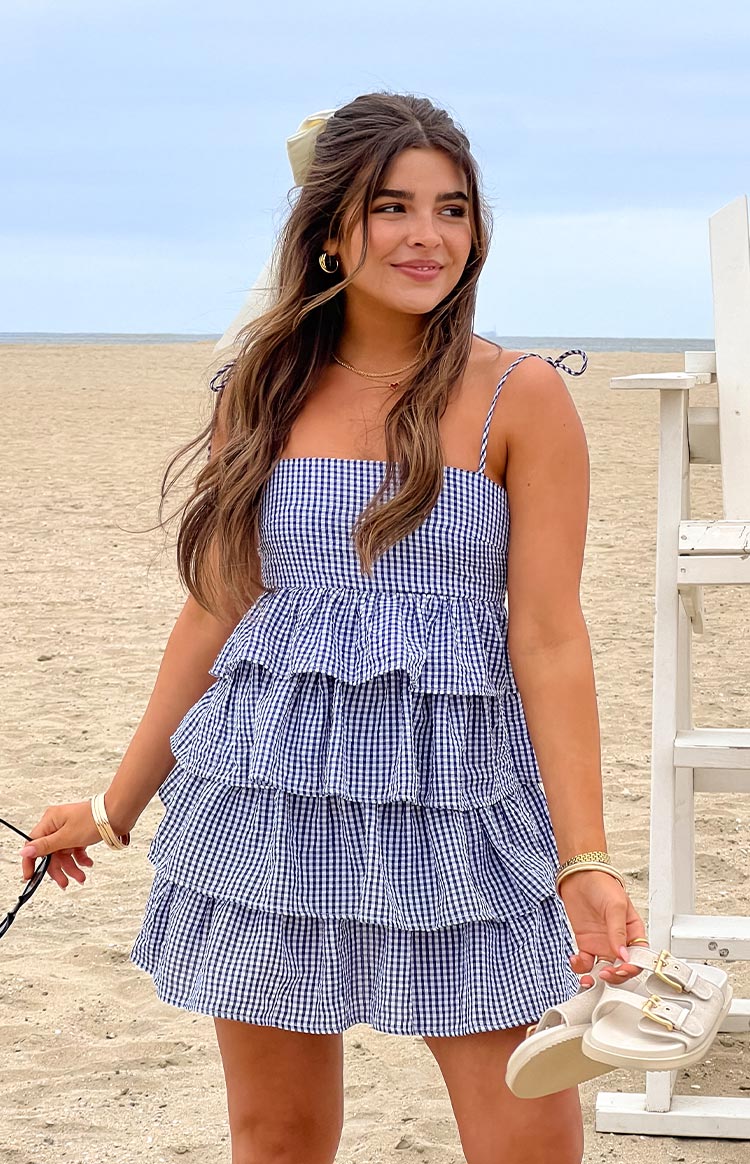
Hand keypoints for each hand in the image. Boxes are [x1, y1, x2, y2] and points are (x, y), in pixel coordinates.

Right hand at [19, 800, 104, 889]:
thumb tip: (25, 851)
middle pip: (50, 853)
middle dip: (58, 869)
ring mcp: (69, 829)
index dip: (31, 861)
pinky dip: (80, 859)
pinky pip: (75, 850)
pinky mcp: (80, 834)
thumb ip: (45, 846)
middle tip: (64, 882)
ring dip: (71, 867)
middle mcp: (58, 824)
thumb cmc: (94, 819)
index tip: (31, 876)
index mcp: (50, 821)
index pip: (33, 844)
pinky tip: (87, 863)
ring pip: (64, 854)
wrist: (117, 814)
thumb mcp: (67, 837)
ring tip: (81, 876)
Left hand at [557, 869, 647, 987]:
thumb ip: (618, 932)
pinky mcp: (586, 944)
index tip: (622, 969)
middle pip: (622, 968)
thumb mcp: (616, 905)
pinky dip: (580, 967)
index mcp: (633, 932)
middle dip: (615, 976)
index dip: (633, 967)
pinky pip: (585, 963)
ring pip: (604, 970)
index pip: (639, 957)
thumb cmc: (602, 885)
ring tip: (588, 978)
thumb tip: (623, 956)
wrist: (579, 876)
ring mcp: (602, 944)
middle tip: (605, 974)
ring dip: (597, 978)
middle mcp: (619, 941)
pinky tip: (575, 961)